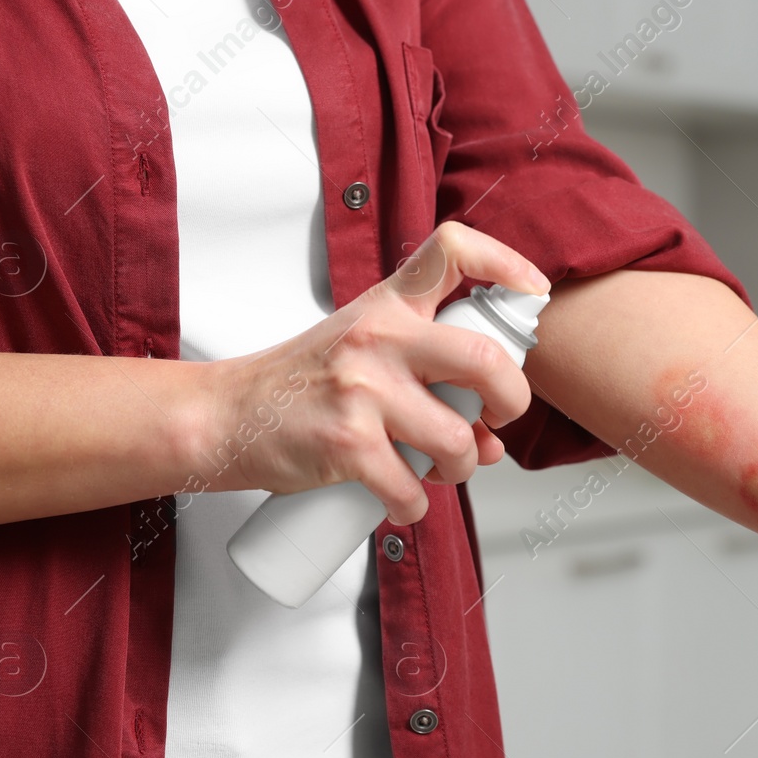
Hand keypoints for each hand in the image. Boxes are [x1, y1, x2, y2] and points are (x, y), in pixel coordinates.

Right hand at [203, 222, 549, 521]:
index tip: (531, 291)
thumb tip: (489, 438)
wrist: (226, 417)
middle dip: (512, 402)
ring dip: (461, 469)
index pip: (453, 251)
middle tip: (499, 420)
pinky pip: (411, 487)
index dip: (506, 263)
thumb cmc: (302, 385)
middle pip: (485, 360)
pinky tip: (403, 503)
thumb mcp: (362, 348)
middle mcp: (379, 338)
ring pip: (456, 440)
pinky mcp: (347, 443)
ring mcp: (363, 389)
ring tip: (438, 472)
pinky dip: (415, 506)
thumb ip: (426, 375)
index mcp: (388, 305)